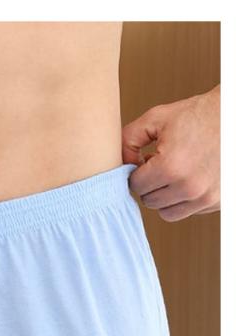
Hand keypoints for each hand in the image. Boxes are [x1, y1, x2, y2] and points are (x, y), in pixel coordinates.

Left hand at [122, 85, 219, 221]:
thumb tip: (120, 165)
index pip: (135, 185)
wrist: (235, 116)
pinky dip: (183, 200)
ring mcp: (205, 197)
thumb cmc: (198, 115)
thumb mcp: (158, 118)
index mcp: (171, 166)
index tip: (147, 160)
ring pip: (166, 212)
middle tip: (162, 164)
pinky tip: (190, 178)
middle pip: (149, 201)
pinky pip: (187, 211)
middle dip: (150, 184)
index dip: (137, 172)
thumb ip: (129, 139)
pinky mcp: (216, 202)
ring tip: (175, 172)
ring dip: (165, 196)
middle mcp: (189, 187)